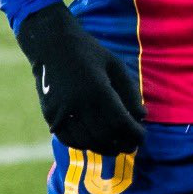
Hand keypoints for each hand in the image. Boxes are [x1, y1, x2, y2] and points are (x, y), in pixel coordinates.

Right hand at [16, 3, 145, 154]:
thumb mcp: (115, 65)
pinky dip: (84, 144)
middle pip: (104, 135)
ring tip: (118, 147)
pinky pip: (68, 139)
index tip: (142, 136)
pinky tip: (96, 142)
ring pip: (87, 140)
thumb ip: (130, 91)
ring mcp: (61, 112)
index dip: (134, 133)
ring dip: (105, 148)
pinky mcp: (49, 116)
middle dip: (122, 143)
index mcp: (97, 90)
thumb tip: (142, 116)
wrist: (51, 46)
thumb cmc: (89, 53)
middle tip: (133, 146)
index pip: (120, 122)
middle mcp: (78, 104)